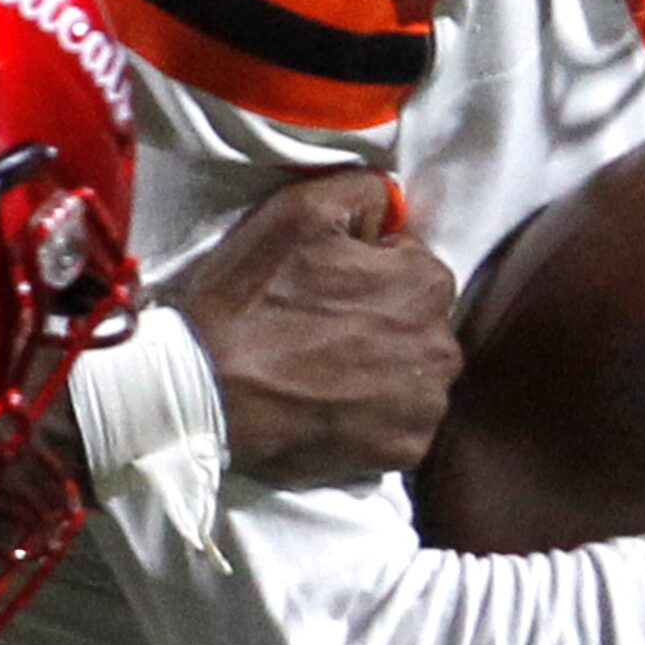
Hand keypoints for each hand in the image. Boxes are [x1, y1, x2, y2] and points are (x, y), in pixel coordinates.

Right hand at [178, 168, 460, 485]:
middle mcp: (441, 347)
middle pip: (415, 319)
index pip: (410, 261)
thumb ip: (365, 191)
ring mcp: (424, 406)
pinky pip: (397, 423)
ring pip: (410, 372)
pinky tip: (326, 404)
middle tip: (315, 325)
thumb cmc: (251, 298)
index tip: (322, 282)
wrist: (204, 391)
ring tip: (318, 368)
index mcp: (426, 283)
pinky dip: (370, 414)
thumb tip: (393, 205)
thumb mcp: (300, 211)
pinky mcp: (402, 453)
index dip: (365, 267)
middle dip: (378, 317)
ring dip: (377, 367)